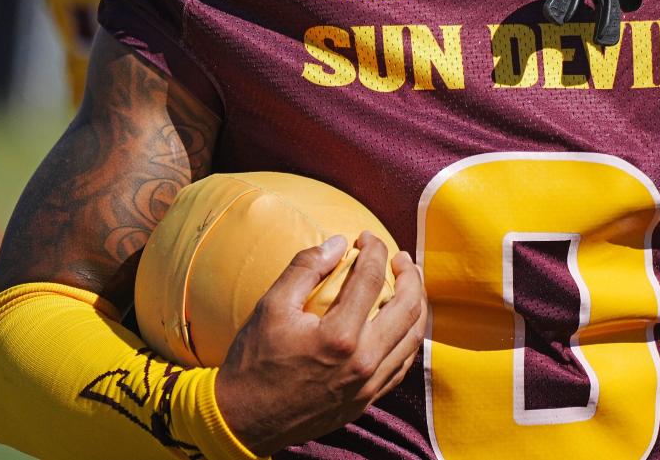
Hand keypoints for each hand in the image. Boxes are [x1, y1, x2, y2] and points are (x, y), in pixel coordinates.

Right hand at [215, 230, 426, 455]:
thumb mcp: (271, 305)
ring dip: (416, 304)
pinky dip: (408, 337)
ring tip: (408, 283)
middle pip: (408, 307)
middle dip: (409, 274)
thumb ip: (306, 268)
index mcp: (339, 337)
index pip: (372, 279)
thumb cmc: (254, 361)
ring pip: (412, 337)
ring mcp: (368, 385)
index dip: (374, 250)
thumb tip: (339, 242)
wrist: (243, 421)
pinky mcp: (366, 401)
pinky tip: (400, 322)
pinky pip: (402, 364)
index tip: (366, 236)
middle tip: (399, 257)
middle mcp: (363, 362)